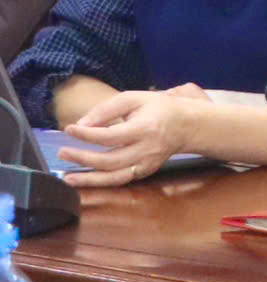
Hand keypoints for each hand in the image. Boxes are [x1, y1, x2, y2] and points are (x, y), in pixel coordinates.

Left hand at [56, 89, 207, 186]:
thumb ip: (107, 109)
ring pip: (114, 177)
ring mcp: (147, 164)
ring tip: (68, 178)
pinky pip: (121, 180)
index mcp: (145, 128)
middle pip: (109, 160)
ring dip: (89, 179)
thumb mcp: (135, 98)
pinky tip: (86, 180)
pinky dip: (102, 183)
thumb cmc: (161, 108)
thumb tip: (82, 124)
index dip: (86, 134)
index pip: (110, 136)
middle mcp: (146, 150)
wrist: (189, 125)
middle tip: (62, 152)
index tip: (69, 129)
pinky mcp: (145, 171)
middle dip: (82, 158)